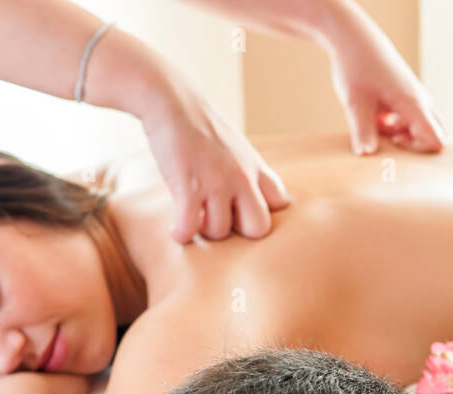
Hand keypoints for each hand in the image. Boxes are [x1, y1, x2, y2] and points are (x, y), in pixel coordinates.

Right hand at [140, 64, 289, 242]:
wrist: (171, 100)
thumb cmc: (201, 126)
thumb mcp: (236, 146)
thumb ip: (248, 172)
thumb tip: (254, 199)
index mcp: (255, 167)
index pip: (280, 203)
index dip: (263, 213)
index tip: (242, 212)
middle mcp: (242, 176)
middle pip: (259, 228)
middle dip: (239, 232)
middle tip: (219, 219)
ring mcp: (216, 182)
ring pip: (220, 231)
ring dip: (203, 231)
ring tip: (192, 218)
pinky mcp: (188, 185)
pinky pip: (189, 227)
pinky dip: (181, 234)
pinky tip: (176, 230)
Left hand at [322, 1, 445, 154]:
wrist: (353, 38)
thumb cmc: (355, 66)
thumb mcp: (355, 102)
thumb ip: (363, 131)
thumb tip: (367, 155)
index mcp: (412, 103)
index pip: (436, 140)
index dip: (418, 151)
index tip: (394, 142)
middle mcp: (420, 100)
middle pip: (437, 134)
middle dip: (416, 146)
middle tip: (390, 139)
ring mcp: (415, 97)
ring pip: (423, 126)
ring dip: (404, 134)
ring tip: (378, 124)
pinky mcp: (406, 95)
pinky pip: (411, 118)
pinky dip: (397, 125)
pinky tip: (377, 117)